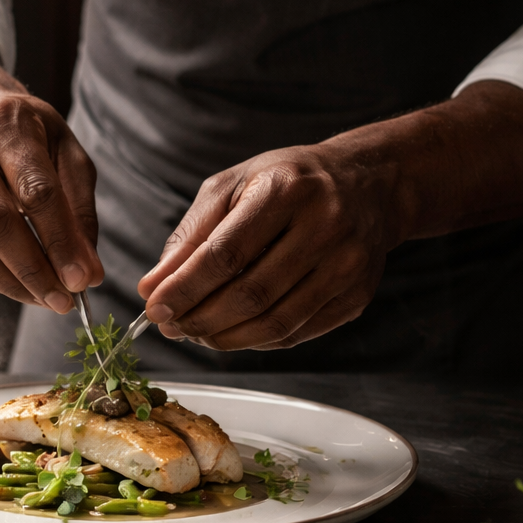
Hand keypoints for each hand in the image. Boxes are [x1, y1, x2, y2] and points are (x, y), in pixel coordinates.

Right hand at [0, 21, 101, 309]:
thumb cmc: (27, 137)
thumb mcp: (66, 154)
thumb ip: (80, 210)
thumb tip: (88, 272)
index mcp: (6, 123)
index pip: (36, 191)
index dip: (60, 241)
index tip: (82, 281)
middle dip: (33, 270)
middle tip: (62, 301)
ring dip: (7, 282)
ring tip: (40, 298)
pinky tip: (8, 284)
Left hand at [138, 146, 391, 350]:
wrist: (368, 185)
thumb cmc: (289, 182)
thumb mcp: (234, 186)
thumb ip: (191, 235)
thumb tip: (154, 287)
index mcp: (286, 190)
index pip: (226, 254)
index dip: (185, 288)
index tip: (154, 307)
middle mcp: (324, 226)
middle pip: (250, 294)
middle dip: (200, 319)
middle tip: (171, 326)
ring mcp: (347, 265)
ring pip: (275, 323)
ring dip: (225, 338)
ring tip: (196, 332)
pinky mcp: (356, 296)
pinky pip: (297, 334)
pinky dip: (256, 341)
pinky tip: (234, 331)